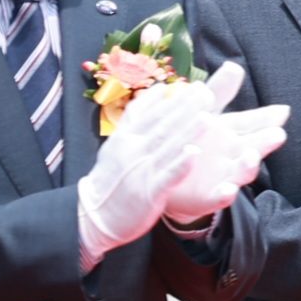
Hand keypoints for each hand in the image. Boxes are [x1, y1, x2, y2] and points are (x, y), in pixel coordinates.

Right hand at [76, 67, 224, 264]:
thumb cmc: (111, 178)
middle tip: (207, 92)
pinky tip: (195, 153)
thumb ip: (137, 116)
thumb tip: (156, 90)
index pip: (152, 113)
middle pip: (162, 126)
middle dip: (186, 108)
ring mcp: (140, 170)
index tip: (197, 85)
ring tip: (207, 116)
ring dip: (187, 132)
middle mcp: (133, 150)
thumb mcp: (118, 142)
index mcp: (127, 137)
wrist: (93, 216)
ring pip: (166, 147)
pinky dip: (180, 164)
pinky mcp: (148, 192)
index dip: (175, 99)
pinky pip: (166, 176)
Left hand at [159, 64, 288, 227]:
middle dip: (266, 141)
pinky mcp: (209, 197)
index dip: (268, 118)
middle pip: (254, 146)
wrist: (161, 179)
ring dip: (248, 166)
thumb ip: (219, 92)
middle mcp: (232, 154)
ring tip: (251, 157)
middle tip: (278, 134)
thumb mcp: (200, 112)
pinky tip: (228, 189)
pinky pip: (220, 197)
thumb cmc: (187, 141)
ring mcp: (224, 175)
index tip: (282, 111)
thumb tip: (234, 66)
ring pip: (242, 171)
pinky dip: (226, 194)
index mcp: (229, 132)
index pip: (253, 122)